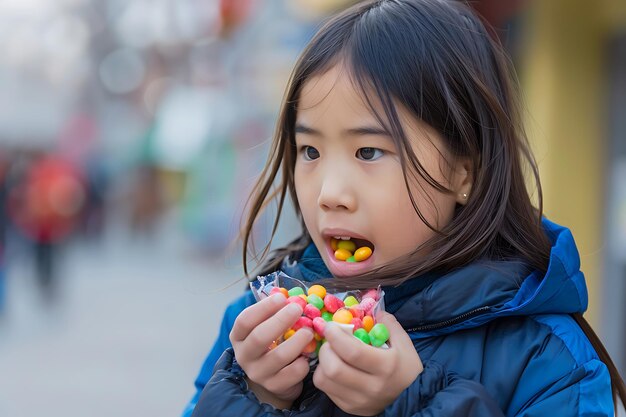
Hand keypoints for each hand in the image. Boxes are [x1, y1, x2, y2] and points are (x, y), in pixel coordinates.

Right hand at [229, 294, 313, 409]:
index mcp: (239, 336)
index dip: (263, 308)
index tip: (281, 298)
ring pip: (278, 357)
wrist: (274, 375)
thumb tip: (292, 295)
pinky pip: (291, 374)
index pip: (245, 320)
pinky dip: (302, 363)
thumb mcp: (268, 325)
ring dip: (297, 341)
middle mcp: (244, 355)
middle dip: (280, 321)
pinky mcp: (274, 386)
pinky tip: (307, 355)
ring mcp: (258, 373)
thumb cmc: (272, 342)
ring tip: (309, 332)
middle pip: (259, 337)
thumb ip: (276, 311)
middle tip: (298, 309)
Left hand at [312, 312, 422, 415]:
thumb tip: (371, 309)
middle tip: (330, 340)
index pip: (353, 352)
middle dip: (326, 349)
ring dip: (322, 362)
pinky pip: (326, 389)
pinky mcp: (350, 408)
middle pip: (334, 368)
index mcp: (386, 367)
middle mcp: (371, 387)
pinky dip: (325, 375)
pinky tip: (335, 367)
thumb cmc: (405, 366)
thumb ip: (388, 323)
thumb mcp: (403, 343)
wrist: (410, 398)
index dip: (336, 336)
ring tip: (332, 354)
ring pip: (324, 380)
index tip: (331, 326)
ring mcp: (359, 401)